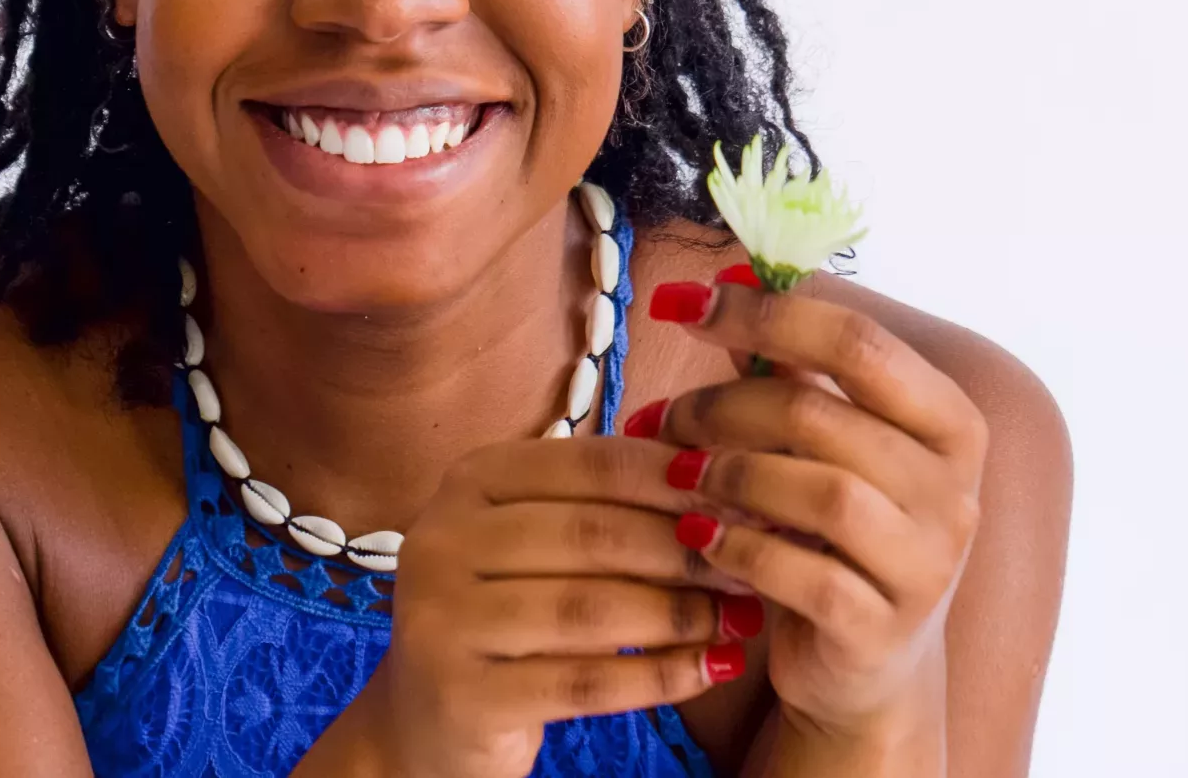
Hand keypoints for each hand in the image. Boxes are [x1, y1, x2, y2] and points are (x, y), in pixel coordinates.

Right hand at [315, 437, 757, 777]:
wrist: (427, 722)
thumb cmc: (512, 614)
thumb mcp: (544, 542)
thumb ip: (611, 503)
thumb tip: (726, 471)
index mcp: (471, 479)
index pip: (595, 464)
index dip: (681, 481)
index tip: (751, 499)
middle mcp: (442, 537)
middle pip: (595, 535)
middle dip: (689, 551)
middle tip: (760, 566)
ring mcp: (441, 617)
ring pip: (590, 609)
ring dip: (681, 615)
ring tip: (742, 620)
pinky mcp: (459, 694)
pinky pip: (582, 683)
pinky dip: (658, 677)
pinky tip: (710, 669)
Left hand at [634, 275, 990, 747]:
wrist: (869, 667)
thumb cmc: (838, 534)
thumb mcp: (826, 446)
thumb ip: (791, 370)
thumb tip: (730, 279)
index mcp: (948, 421)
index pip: (858, 341)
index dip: (763, 312)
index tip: (681, 302)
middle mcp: (953, 489)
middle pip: (822, 414)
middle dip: (723, 406)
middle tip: (662, 417)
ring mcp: (926, 564)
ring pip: (820, 493)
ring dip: (730, 475)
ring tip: (679, 475)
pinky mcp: (883, 629)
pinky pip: (804, 575)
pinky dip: (740, 547)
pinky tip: (698, 535)